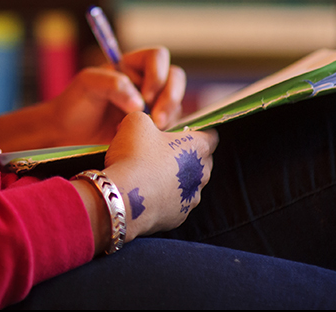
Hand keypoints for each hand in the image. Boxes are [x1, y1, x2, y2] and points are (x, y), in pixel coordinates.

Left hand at [49, 47, 185, 144]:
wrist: (67, 135)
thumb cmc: (74, 104)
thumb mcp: (88, 83)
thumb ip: (114, 84)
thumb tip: (140, 103)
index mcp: (131, 66)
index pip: (158, 57)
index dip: (157, 74)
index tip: (144, 96)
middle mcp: (145, 82)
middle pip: (175, 78)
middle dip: (170, 98)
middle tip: (156, 119)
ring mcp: (151, 105)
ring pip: (176, 104)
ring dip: (166, 118)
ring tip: (143, 132)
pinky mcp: (153, 128)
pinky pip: (171, 126)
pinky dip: (162, 134)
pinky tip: (142, 141)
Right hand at [102, 112, 217, 240]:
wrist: (124, 197)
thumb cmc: (134, 156)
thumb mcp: (136, 122)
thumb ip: (147, 119)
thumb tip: (146, 125)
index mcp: (198, 147)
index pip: (211, 135)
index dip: (197, 130)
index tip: (182, 130)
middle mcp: (202, 174)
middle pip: (201, 161)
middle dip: (185, 155)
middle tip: (161, 150)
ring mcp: (192, 198)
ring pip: (189, 184)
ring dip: (175, 178)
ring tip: (150, 174)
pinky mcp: (179, 217)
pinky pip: (175, 203)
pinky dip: (164, 197)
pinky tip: (146, 192)